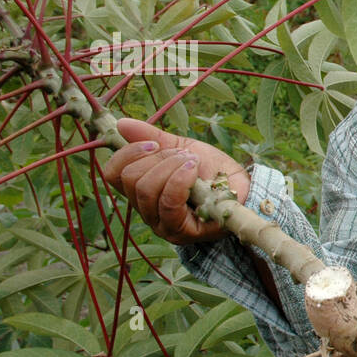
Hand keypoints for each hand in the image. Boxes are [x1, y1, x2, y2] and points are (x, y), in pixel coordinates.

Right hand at [100, 117, 250, 244]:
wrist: (244, 186)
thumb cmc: (212, 171)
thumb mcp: (180, 148)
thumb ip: (151, 138)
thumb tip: (120, 124)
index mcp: (141, 190)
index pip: (112, 174)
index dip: (128, 153)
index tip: (154, 144)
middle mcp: (146, 211)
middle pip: (130, 180)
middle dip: (158, 159)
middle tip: (183, 155)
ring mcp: (162, 225)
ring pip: (147, 191)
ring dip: (170, 167)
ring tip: (192, 162)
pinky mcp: (182, 232)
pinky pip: (169, 203)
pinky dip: (179, 180)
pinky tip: (193, 170)